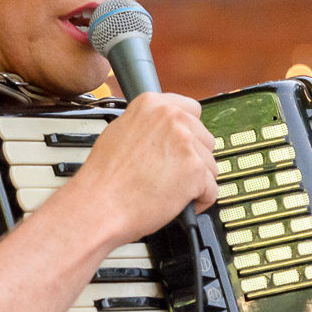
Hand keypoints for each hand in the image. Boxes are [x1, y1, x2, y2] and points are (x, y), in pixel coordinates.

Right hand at [67, 91, 218, 245]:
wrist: (99, 205)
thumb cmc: (104, 179)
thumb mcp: (119, 132)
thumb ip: (148, 125)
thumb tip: (163, 130)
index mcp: (153, 105)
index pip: (192, 110)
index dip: (187, 134)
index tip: (180, 146)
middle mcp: (172, 119)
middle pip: (204, 139)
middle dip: (193, 159)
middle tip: (170, 174)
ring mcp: (186, 144)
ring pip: (211, 165)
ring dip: (196, 181)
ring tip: (169, 190)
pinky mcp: (195, 171)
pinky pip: (212, 190)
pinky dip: (199, 202)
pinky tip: (177, 203)